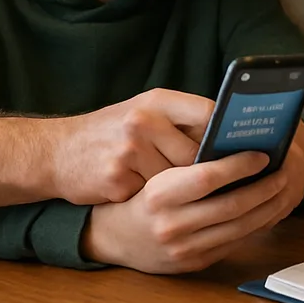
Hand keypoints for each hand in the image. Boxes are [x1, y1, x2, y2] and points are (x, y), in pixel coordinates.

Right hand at [47, 89, 214, 204]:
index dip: (228, 135)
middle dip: (209, 171)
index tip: (247, 150)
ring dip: (182, 192)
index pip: (209, 114)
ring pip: (178, 181)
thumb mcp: (145, 110)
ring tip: (183, 190)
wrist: (56, 152)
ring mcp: (128, 152)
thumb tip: (229, 138)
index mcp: (157, 100)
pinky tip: (149, 197)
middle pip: (196, 155)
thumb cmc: (112, 131)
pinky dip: (156, 202)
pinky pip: (153, 198)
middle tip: (225, 181)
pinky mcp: (116, 181)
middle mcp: (143, 121)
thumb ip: (182, 119)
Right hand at [83, 123, 303, 274]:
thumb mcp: (156, 171)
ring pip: (238, 228)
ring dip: (266, 208)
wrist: (114, 237)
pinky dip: (254, 226)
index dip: (240, 165)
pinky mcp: (193, 264)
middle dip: (264, 188)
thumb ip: (189, 160)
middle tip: (284, 169)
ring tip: (281, 187)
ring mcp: (183, 249)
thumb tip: (233, 142)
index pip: (208, 177)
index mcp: (159, 194)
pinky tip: (266, 210)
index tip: (263, 154)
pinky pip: (233, 243)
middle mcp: (170, 225)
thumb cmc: (140, 193)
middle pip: (231, 206)